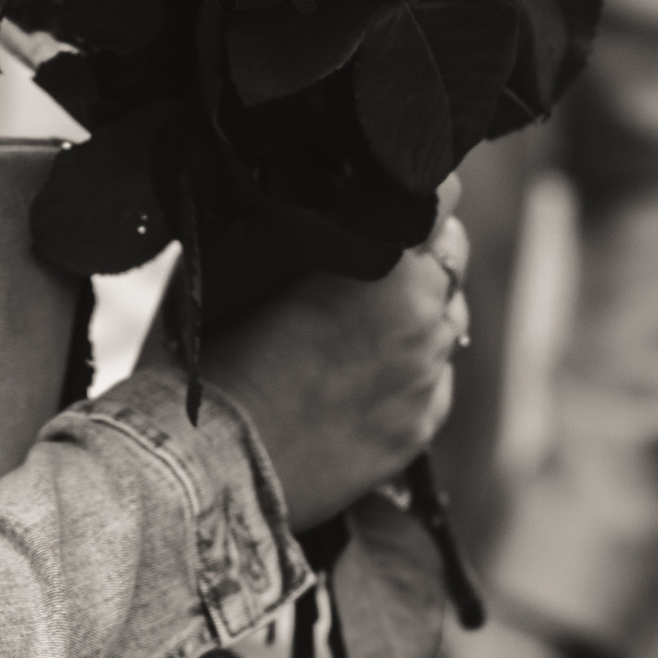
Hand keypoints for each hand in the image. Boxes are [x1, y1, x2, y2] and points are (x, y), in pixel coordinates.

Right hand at [192, 193, 468, 531]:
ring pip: (449, 320)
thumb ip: (286, 229)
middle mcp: (421, 314)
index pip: (440, 196)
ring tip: (358, 326)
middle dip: (420, 250)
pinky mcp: (418, 431)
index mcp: (382, 259)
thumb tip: (300, 205)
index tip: (390, 194)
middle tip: (371, 257)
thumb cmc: (207, 358)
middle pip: (452, 255)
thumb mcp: (237, 265)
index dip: (416, 189)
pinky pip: (434, 382)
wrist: (205, 468)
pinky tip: (358, 380)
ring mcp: (426, 377)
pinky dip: (410, 373)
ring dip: (418, 312)